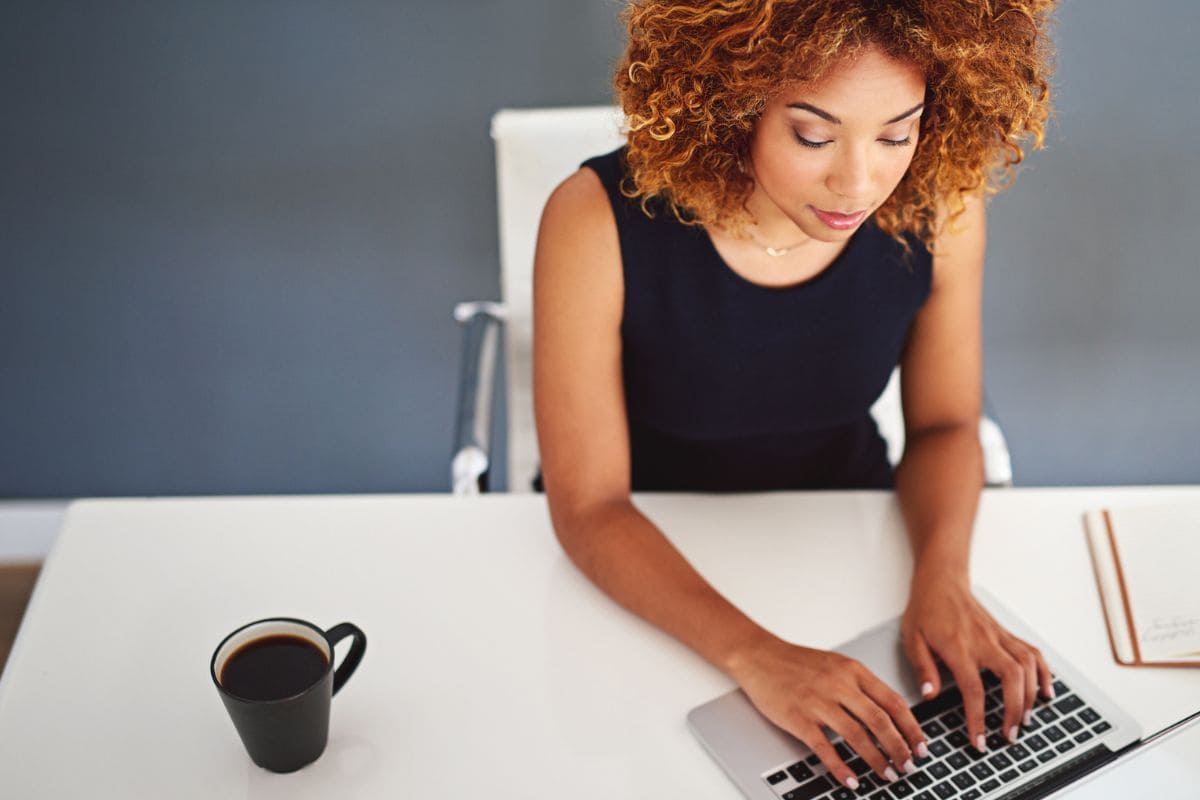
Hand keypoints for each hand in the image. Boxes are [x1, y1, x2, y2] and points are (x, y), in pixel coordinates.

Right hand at [728, 635, 928, 790]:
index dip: (911, 727)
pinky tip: (851, 779)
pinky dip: (840, 766)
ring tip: (887, 774)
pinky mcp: (798, 717)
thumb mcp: (836, 665)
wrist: (759, 656)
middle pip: (879, 720)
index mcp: (852, 670)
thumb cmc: (796, 663)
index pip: (892, 701)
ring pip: (856, 735)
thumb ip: (861, 686)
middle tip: (908, 765)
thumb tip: (889, 715)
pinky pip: (824, 747)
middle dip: (899, 747)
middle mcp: (838, 684)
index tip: (921, 745)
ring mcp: (817, 701)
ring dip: (876, 759)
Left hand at [901, 567, 1053, 751]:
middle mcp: (984, 641)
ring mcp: (999, 636)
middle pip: (1012, 677)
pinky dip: (1044, 673)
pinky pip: (1032, 653)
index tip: (980, 741)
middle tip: (1010, 735)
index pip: (973, 689)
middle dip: (1015, 710)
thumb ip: (922, 668)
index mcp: (958, 646)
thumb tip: (930, 695)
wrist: (942, 580)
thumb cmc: (925, 609)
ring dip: (1031, 696)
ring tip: (1025, 720)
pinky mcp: (1006, 633)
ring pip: (1028, 666)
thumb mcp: (911, 638)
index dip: (978, 719)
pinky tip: (1045, 692)